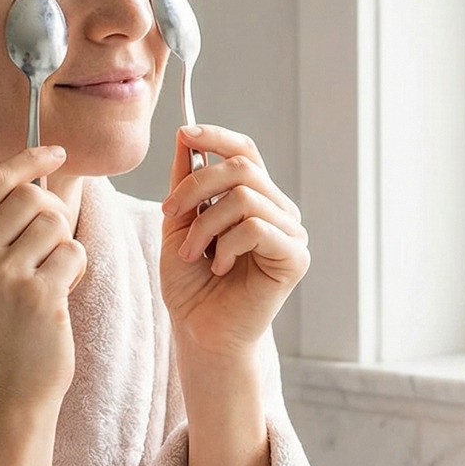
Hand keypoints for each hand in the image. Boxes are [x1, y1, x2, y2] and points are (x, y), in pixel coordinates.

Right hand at [0, 146, 86, 414]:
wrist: (7, 391)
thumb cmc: (3, 327)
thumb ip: (0, 225)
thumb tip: (42, 171)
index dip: (28, 159)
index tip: (55, 152)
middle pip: (31, 196)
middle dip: (53, 215)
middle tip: (49, 251)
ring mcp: (2, 276)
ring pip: (56, 222)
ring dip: (64, 247)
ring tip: (50, 279)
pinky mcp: (36, 295)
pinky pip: (74, 252)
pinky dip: (76, 270)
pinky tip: (59, 298)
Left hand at [158, 124, 309, 358]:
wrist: (201, 331)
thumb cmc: (192, 284)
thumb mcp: (179, 224)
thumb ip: (185, 183)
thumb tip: (186, 135)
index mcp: (256, 198)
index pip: (245, 152)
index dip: (217, 136)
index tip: (185, 134)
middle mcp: (278, 210)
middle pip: (241, 168)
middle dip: (196, 185)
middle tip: (170, 213)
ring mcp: (291, 233)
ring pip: (245, 197)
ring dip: (205, 224)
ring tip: (193, 254)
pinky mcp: (295, 257)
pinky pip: (256, 227)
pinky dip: (227, 245)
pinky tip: (220, 268)